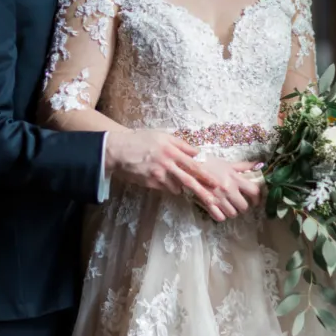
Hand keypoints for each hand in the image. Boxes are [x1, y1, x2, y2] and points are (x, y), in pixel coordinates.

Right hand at [104, 129, 226, 220]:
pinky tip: (164, 180)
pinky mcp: (150, 184)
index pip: (193, 164)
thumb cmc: (141, 140)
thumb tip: (196, 152)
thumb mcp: (162, 135)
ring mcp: (158, 175)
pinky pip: (165, 188)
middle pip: (188, 180)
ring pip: (177, 187)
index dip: (205, 174)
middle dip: (202, 191)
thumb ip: (180, 144)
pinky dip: (169, 187)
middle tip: (213, 200)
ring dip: (182, 187)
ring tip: (181, 184)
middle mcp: (167, 163)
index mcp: (171, 150)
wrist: (118, 150)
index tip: (217, 182)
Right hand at [195, 157, 262, 219]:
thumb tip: (259, 164)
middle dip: (243, 206)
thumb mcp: (227, 164)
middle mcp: (228, 189)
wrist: (189, 165)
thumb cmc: (209, 164)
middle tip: (239, 203)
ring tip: (228, 206)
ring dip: (232, 211)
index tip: (255, 200)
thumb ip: (243, 166)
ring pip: (232, 214)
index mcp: (234, 178)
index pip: (254, 191)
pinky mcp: (208, 203)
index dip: (257, 198)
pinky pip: (220, 217)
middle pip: (244, 207)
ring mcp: (218, 197)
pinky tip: (219, 210)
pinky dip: (221, 215)